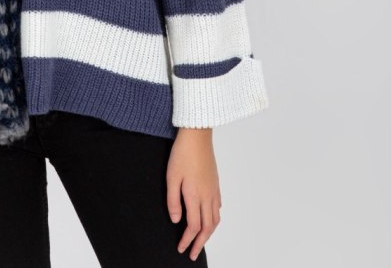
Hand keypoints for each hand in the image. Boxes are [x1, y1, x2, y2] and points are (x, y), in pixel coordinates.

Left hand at [166, 128, 220, 260]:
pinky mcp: (216, 183)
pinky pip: (218, 207)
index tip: (181, 249)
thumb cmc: (182, 154)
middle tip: (193, 254)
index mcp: (195, 195)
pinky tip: (209, 219)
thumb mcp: (171, 177)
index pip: (193, 226)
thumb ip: (173, 201)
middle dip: (200, 243)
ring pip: (215, 219)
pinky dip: (214, 218)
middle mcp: (207, 196)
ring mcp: (213, 189)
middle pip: (207, 227)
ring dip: (208, 233)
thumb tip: (176, 220)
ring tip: (201, 240)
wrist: (197, 135)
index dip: (188, 240)